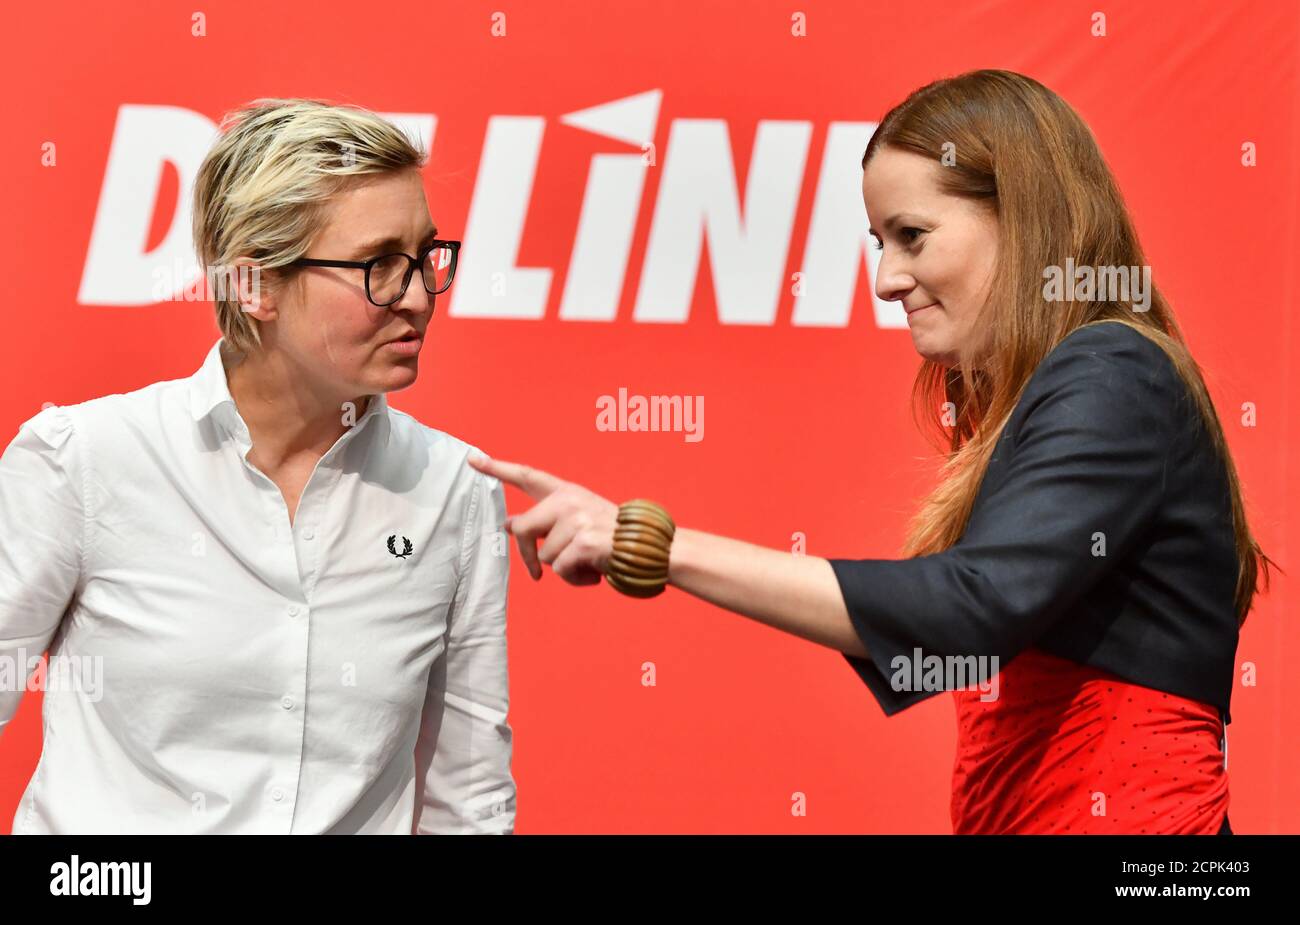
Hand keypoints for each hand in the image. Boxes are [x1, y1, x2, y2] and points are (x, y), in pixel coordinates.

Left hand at [467, 453, 619, 586]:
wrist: (648, 546)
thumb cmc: (610, 538)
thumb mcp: (577, 521)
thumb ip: (545, 521)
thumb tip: (508, 525)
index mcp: (566, 492)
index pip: (527, 476)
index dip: (498, 468)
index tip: (473, 460)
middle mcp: (569, 501)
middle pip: (521, 528)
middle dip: (525, 555)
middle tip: (535, 572)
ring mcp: (576, 519)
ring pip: (544, 556)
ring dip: (562, 569)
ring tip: (586, 563)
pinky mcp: (583, 541)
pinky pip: (561, 570)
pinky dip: (575, 579)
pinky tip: (592, 573)